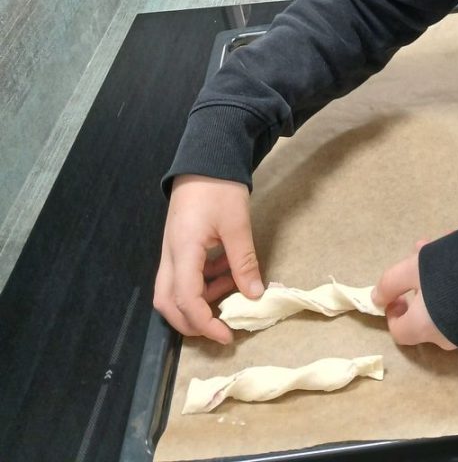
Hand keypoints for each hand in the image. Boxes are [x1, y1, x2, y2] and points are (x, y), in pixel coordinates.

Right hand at [153, 174, 263, 343]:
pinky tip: (226, 272)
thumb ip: (244, 262)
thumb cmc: (220, 187)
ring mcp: (171, 250)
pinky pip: (184, 274)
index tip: (227, 335)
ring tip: (233, 289)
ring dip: (200, 299)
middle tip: (220, 327)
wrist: (206, 157)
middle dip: (191, 323)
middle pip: (167, 303)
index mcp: (183, 251)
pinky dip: (203, 282)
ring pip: (173, 291)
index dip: (205, 323)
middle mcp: (170, 255)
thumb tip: (254, 295)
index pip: (186, 300)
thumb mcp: (237, 224)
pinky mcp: (178, 244)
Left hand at [372, 239, 456, 350]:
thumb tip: (376, 300)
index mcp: (425, 329)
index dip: (394, 311)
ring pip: (445, 307)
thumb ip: (390, 283)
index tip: (400, 292)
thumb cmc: (451, 271)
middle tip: (426, 256)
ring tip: (448, 248)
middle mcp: (446, 339)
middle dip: (420, 285)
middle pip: (424, 316)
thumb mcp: (414, 267)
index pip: (399, 331)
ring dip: (440, 281)